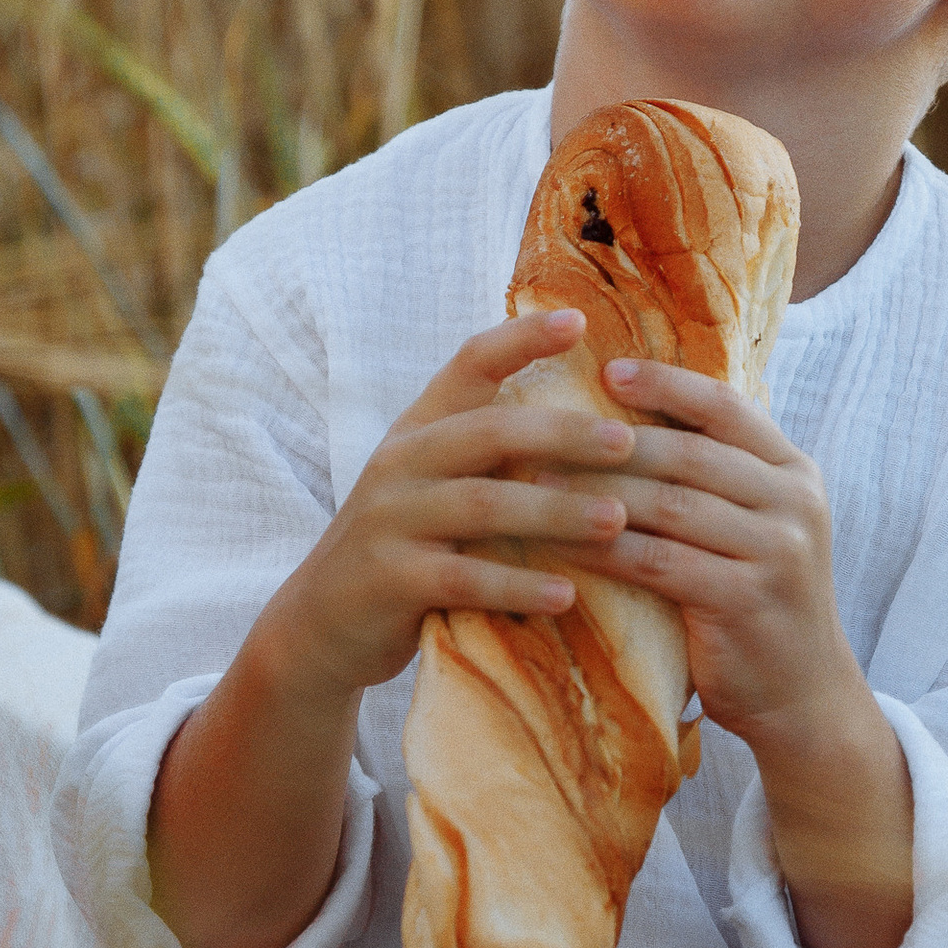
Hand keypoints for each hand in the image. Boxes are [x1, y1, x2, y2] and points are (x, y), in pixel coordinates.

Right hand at [264, 308, 631, 697]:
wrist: (318, 626)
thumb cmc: (404, 550)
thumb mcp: (433, 487)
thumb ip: (488, 457)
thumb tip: (592, 429)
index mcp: (419, 430)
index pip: (468, 364)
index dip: (521, 338)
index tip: (579, 320)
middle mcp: (401, 463)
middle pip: (490, 432)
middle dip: (565, 435)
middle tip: (628, 443)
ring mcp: (391, 521)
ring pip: (483, 505)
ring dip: (556, 512)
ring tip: (617, 521)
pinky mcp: (391, 581)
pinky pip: (463, 579)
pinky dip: (518, 585)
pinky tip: (567, 595)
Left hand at [585, 357, 914, 947]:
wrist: (804, 697)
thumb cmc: (757, 602)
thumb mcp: (756, 526)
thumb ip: (717, 477)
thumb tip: (635, 414)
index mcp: (793, 470)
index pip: (727, 406)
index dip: (666, 384)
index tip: (607, 368)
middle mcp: (793, 502)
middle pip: (687, 452)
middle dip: (609, 439)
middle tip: (541, 426)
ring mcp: (774, 552)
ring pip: (666, 504)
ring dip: (592, 491)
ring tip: (531, 481)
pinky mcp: (743, 600)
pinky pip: (655, 562)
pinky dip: (600, 549)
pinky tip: (555, 545)